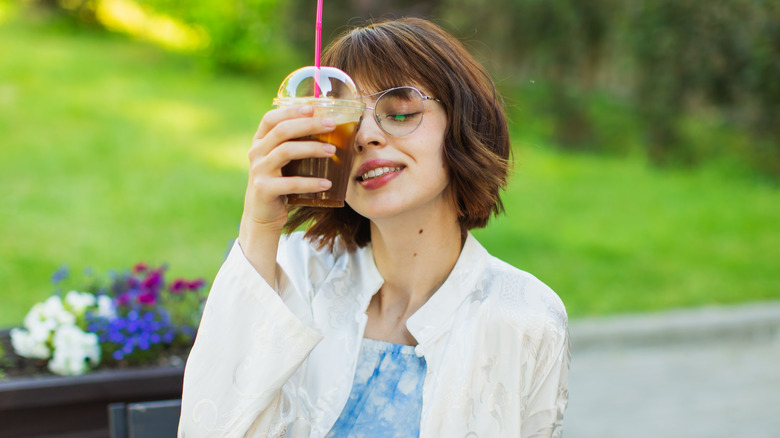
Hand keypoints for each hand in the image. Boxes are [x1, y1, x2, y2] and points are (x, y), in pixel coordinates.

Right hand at [242, 104, 336, 228]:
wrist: (262, 214)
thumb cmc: (280, 183)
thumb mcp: (283, 161)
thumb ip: (295, 144)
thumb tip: (329, 128)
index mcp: (260, 141)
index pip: (271, 118)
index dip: (290, 110)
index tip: (312, 108)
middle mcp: (256, 152)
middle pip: (282, 131)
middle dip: (308, 125)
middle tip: (331, 124)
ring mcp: (258, 171)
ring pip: (286, 151)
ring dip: (312, 148)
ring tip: (332, 150)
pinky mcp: (264, 189)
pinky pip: (290, 183)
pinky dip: (311, 183)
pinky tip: (327, 183)